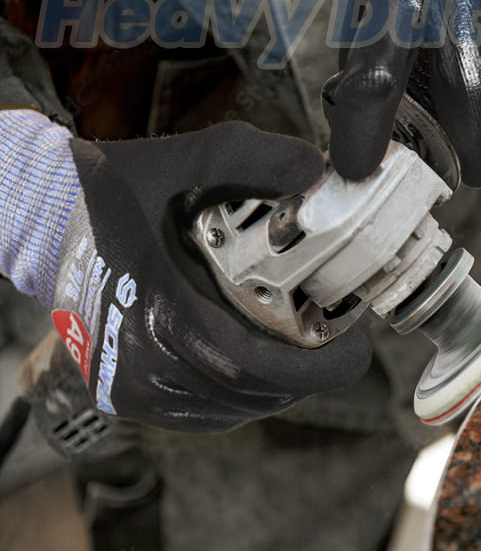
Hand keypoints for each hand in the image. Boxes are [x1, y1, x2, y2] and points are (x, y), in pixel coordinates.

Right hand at [49, 123, 371, 431]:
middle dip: (309, 367)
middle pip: (257, 392)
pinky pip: (203, 409)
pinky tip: (259, 359)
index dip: (321, 365)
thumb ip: (260, 160)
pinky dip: (240, 391)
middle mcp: (144, 366)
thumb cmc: (109, 190)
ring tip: (305, 344)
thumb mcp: (190, 159)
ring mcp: (131, 386)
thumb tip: (319, 171)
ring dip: (278, 382)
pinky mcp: (123, 392)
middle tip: (339, 335)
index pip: (262, 368)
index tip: (355, 343)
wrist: (37, 215)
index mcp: (163, 318)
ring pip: (233, 407)